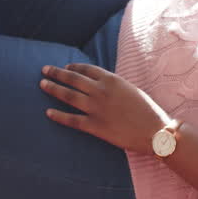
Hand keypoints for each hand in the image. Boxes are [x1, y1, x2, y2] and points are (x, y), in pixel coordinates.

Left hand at [40, 64, 170, 153]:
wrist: (155, 130)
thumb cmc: (147, 111)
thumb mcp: (131, 90)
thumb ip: (114, 86)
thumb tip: (100, 85)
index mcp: (111, 80)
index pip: (86, 69)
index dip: (73, 68)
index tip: (65, 67)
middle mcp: (100, 91)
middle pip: (73, 79)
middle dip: (57, 73)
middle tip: (44, 70)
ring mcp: (96, 108)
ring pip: (68, 96)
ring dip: (53, 89)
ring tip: (42, 84)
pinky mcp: (94, 126)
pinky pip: (72, 120)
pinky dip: (58, 116)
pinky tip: (48, 112)